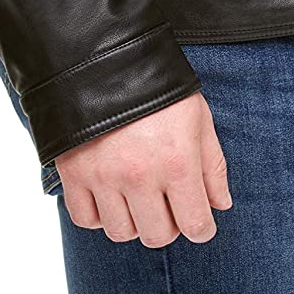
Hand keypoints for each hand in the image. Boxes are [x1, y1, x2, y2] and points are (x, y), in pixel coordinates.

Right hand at [56, 90, 232, 246]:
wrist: (106, 57)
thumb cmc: (160, 85)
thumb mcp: (198, 116)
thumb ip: (212, 165)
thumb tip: (220, 205)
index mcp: (177, 161)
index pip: (195, 224)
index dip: (202, 229)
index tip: (201, 224)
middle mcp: (140, 176)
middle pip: (157, 236)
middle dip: (169, 225)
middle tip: (169, 205)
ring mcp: (103, 178)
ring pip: (121, 232)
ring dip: (134, 220)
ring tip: (138, 195)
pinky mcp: (73, 175)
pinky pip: (86, 220)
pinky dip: (99, 215)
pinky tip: (110, 194)